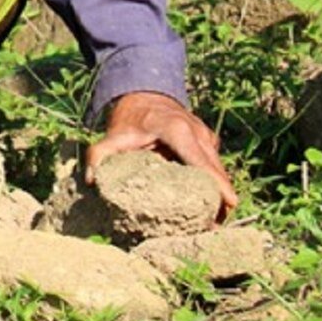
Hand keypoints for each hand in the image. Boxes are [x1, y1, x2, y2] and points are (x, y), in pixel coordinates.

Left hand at [86, 91, 238, 220]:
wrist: (144, 94)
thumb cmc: (130, 118)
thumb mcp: (112, 135)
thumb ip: (99, 155)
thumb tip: (92, 181)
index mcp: (177, 130)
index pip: (200, 160)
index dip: (217, 182)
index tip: (229, 203)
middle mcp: (197, 132)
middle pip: (216, 169)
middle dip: (221, 197)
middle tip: (216, 226)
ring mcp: (206, 135)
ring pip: (218, 168)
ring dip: (219, 192)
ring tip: (214, 221)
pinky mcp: (208, 141)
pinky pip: (214, 165)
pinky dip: (214, 183)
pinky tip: (208, 204)